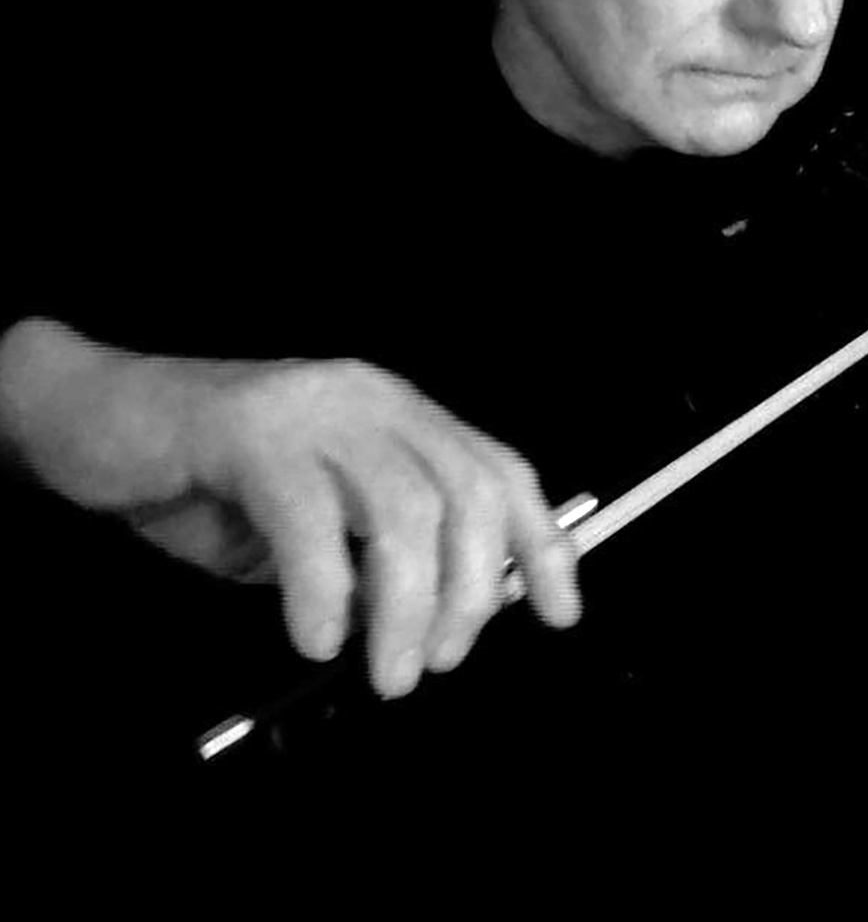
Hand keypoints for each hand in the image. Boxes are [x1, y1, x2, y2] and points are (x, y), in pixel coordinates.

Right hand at [127, 356, 580, 699]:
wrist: (99, 420)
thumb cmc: (212, 481)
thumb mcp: (320, 522)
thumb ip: (380, 555)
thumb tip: (444, 619)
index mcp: (401, 418)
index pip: (502, 472)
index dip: (543, 546)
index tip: (562, 612)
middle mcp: (374, 401)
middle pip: (468, 493)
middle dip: (473, 593)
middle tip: (437, 661)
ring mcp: (315, 409)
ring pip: (405, 508)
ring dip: (409, 607)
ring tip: (388, 671)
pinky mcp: (250, 431)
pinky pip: (310, 519)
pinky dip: (325, 592)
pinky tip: (316, 637)